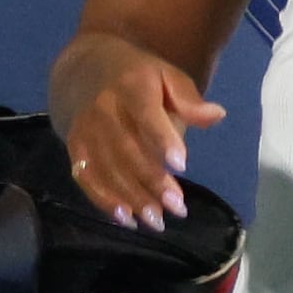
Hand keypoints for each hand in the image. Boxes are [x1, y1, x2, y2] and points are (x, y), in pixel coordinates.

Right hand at [58, 39, 225, 230]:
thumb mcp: (165, 75)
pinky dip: (104, 201)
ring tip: (158, 221)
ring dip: (132, 198)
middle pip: (127, 149)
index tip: (182, 165)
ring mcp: (86, 129)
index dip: (162, 139)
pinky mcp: (75, 148)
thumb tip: (217, 115)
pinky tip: (127, 219)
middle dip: (151, 181)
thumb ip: (188, 98)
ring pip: (107, 169)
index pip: (145, 113)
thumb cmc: (137, 76)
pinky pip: (86, 178)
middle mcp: (103, 108)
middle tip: (177, 207)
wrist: (84, 71)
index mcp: (131, 85)